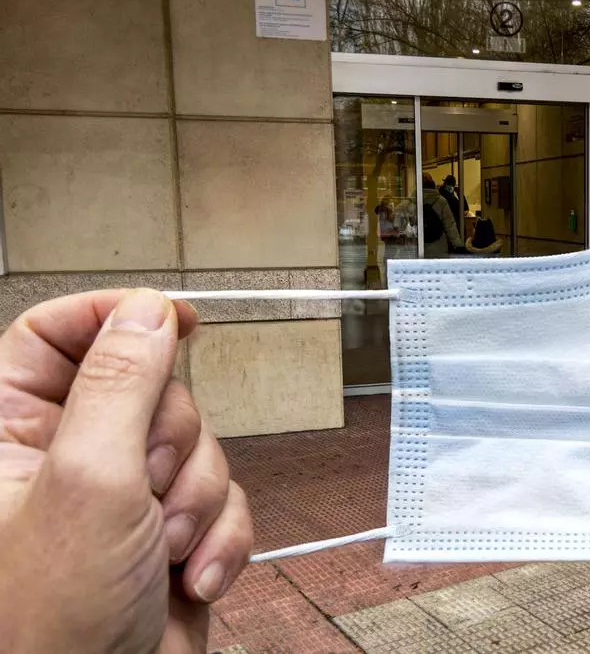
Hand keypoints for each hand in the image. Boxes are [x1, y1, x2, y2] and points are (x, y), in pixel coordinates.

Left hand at [0, 289, 253, 652]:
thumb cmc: (49, 621)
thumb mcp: (89, 482)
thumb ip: (120, 385)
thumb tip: (145, 315)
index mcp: (10, 431)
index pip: (55, 334)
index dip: (116, 318)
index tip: (173, 320)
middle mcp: (64, 456)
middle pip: (150, 389)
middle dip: (174, 443)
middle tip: (151, 484)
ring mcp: (120, 495)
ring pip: (197, 445)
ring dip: (200, 500)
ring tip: (164, 547)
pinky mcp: (167, 531)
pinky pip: (223, 498)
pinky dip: (221, 535)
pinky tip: (189, 574)